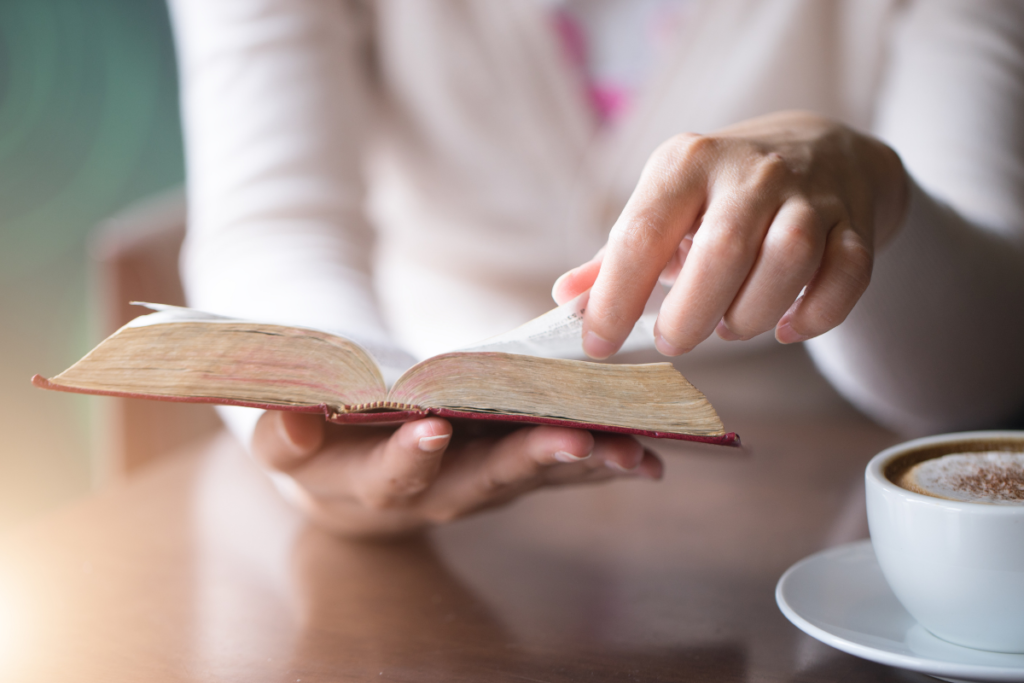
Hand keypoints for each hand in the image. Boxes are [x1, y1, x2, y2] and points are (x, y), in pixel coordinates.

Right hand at [251, 411, 662, 537]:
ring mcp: (478, 486)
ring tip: (629, 448)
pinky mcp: (508, 473)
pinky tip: (644, 457)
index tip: (433, 426)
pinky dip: (599, 462)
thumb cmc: (316, 449)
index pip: (391, 476)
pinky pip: (555, 471)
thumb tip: (290, 411)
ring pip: (531, 477)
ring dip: (581, 463)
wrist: (353, 479)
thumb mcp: (287, 442)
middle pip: (481, 482)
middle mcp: (434, 494)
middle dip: (527, 460)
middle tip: (571, 438)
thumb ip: (283, 435)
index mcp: (372, 486)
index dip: (410, 456)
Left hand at [553, 111, 907, 357]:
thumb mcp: (664, 206)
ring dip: (751, 314)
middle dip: (689, 315)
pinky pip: (847, 277)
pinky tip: (787, 328)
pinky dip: (816, 315)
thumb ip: (616, 255)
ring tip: (727, 326)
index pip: (640, 234)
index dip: (614, 298)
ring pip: (789, 260)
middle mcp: (749, 172)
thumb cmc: (720, 194)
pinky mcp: (854, 223)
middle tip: (672, 341)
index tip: (598, 345)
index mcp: (686, 164)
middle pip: (721, 252)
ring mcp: (809, 195)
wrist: (819, 148)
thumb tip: (565, 299)